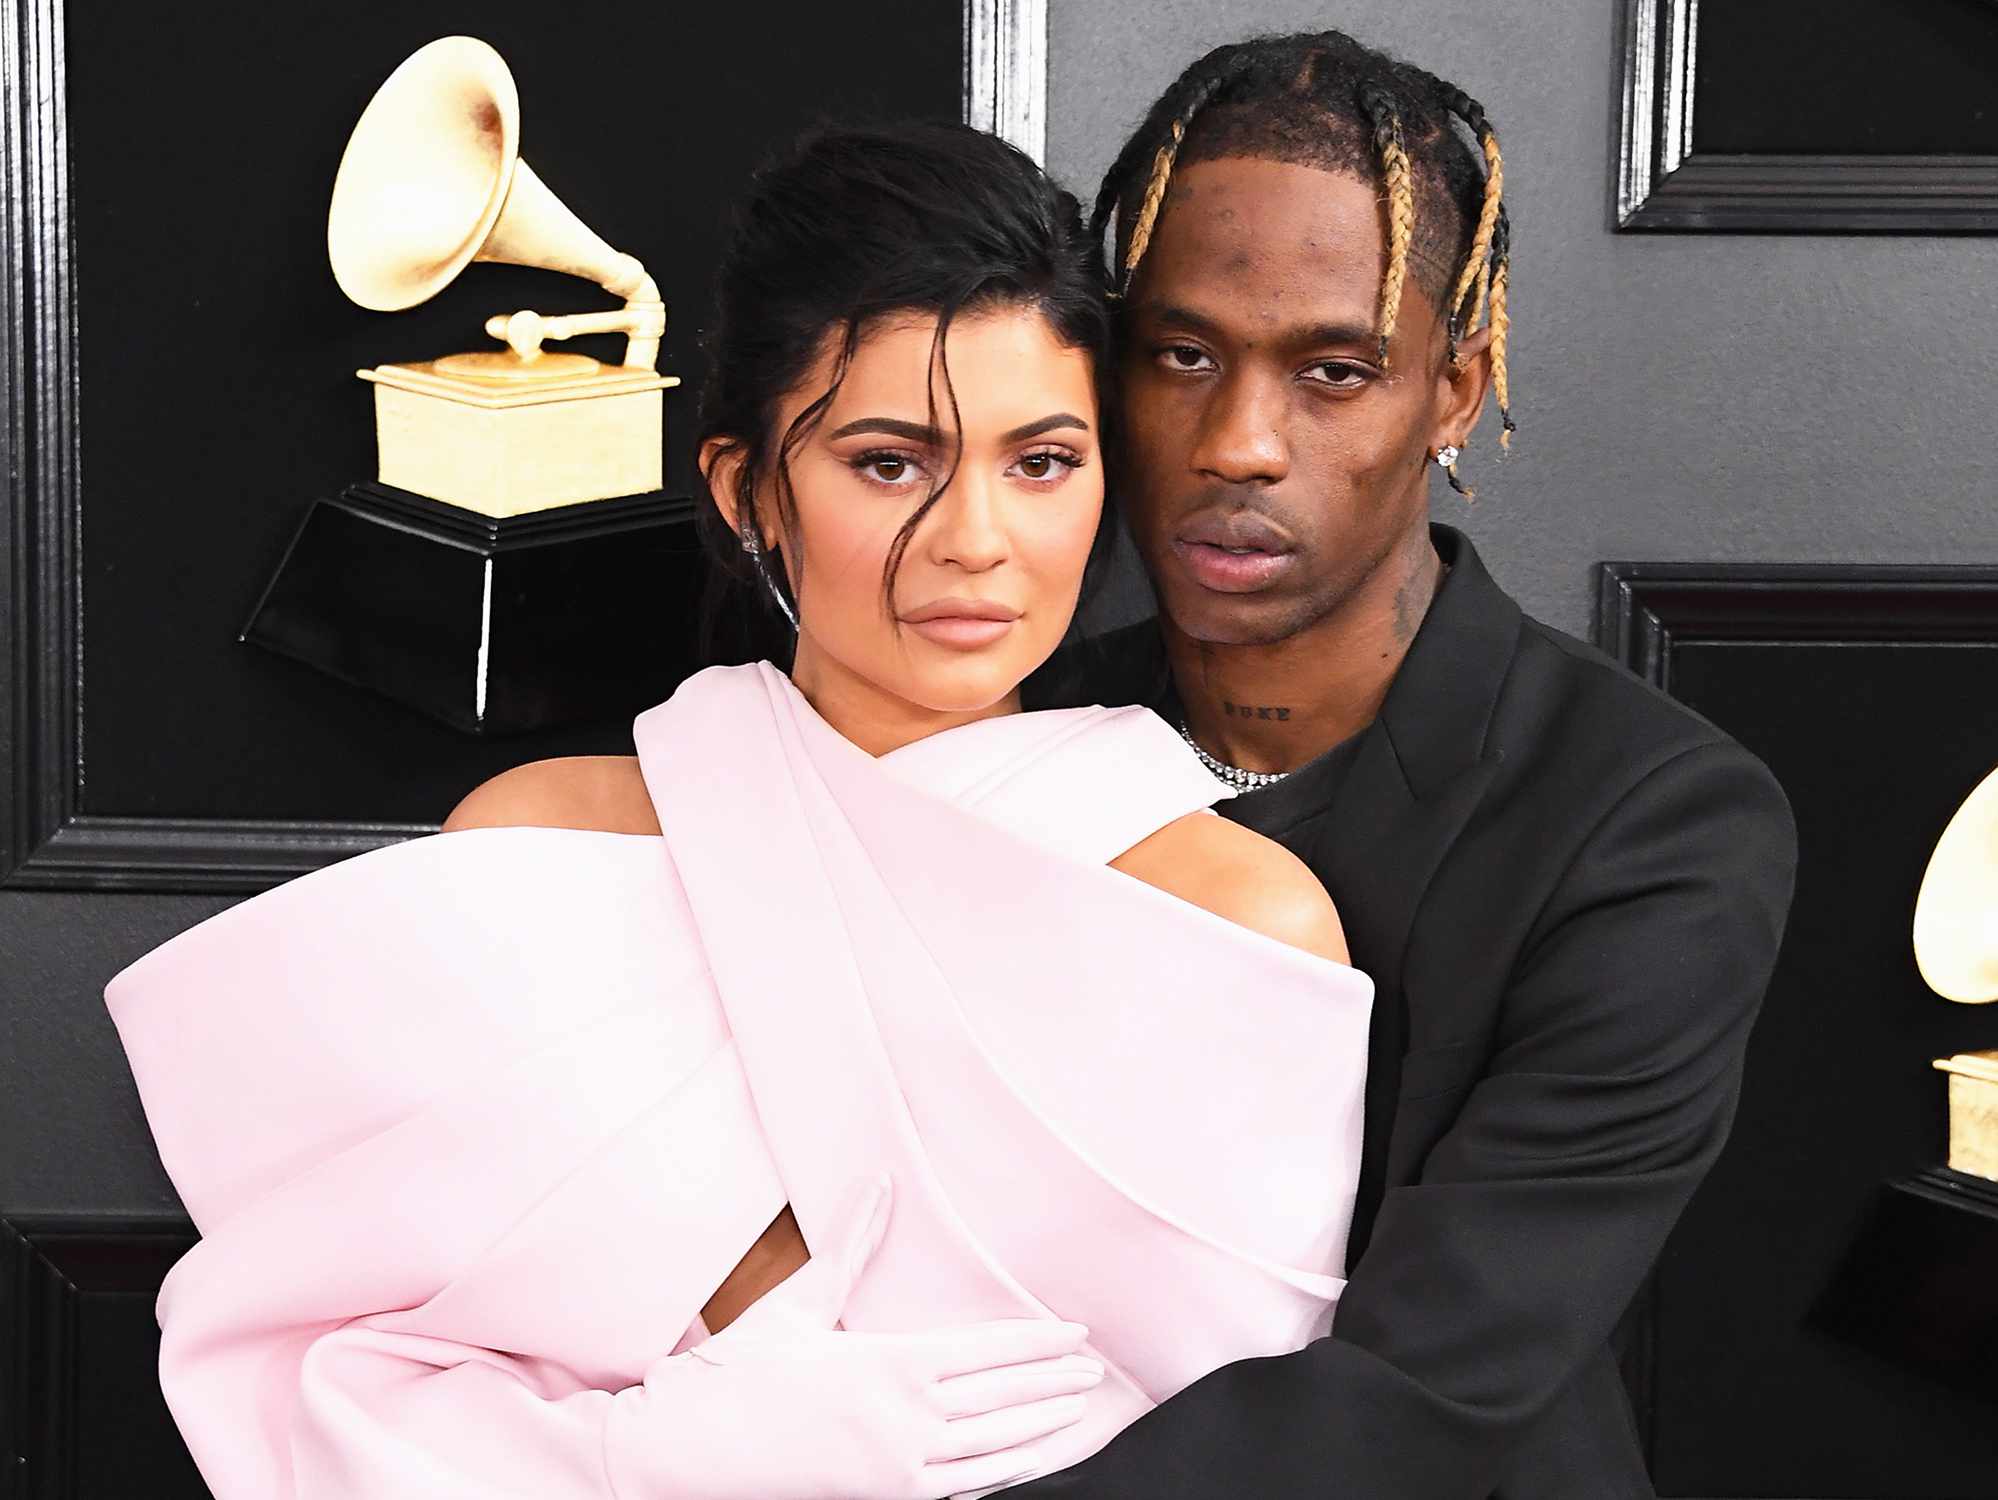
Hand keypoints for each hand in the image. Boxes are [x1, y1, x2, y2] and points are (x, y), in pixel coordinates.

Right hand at [604, 1175, 1101, 1498]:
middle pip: (1000, 1399)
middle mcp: (904, 1417)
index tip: (1075, 1336)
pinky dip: (998, 1473)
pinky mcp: (883, 1495)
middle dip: (1051, 1386)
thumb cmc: (740, 1370)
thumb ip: (850, 1244)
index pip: (986, 1350)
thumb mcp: (799, 1302)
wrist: (689, 1446)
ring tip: (1074, 1416)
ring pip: (989, 1448)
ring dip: (1037, 1430)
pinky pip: (958, 1486)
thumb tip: (879, 1182)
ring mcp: (897, 1463)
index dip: (1037, 1343)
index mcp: (888, 1364)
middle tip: (1093, 1375)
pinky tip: (1022, 1463)